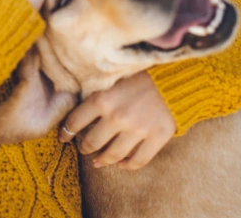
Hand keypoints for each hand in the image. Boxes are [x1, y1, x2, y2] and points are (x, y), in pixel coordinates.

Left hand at [58, 71, 175, 169]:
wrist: (177, 74)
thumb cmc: (140, 74)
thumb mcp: (112, 78)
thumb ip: (97, 94)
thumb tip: (80, 115)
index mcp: (102, 99)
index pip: (74, 123)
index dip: (65, 133)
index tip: (63, 137)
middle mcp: (117, 116)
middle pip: (91, 143)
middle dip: (84, 148)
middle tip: (84, 148)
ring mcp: (138, 129)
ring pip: (112, 156)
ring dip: (102, 160)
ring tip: (99, 160)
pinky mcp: (157, 137)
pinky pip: (137, 161)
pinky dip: (127, 166)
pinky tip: (123, 163)